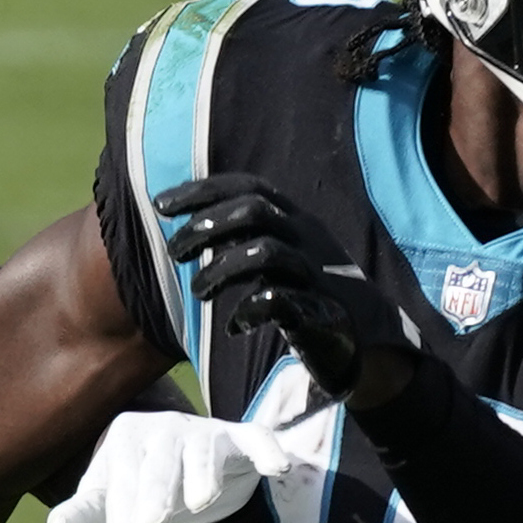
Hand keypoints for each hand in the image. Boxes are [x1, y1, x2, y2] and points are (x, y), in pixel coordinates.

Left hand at [44, 405, 299, 522]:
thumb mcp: (111, 501)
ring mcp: (202, 433)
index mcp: (123, 441)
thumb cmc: (145, 487)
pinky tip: (276, 467)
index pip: (118, 484)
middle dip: (154, 494)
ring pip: (201, 452)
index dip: (118, 518)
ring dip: (201, 473)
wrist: (194, 461)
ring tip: (200, 501)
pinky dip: (265, 450)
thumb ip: (84, 518)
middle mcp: (162, 431)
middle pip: (156, 466)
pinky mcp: (239, 439)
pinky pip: (253, 440)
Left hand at [152, 173, 423, 406]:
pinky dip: (248, 311)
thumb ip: (243, 236)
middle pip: (253, 211)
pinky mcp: (319, 310)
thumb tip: (189, 223)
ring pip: (264, 252)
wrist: (362, 335)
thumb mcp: (276, 253)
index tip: (160, 206)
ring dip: (220, 270)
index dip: (202, 191)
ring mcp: (314, 272)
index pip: (247, 187)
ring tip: (198, 291)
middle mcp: (306, 237)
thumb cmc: (305, 290)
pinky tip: (235, 325)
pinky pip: (278, 301)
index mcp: (293, 219)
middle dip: (205, 226)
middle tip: (174, 252)